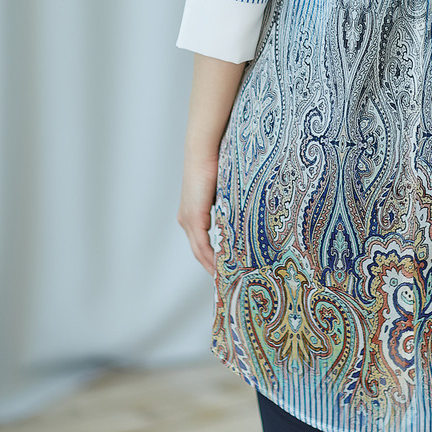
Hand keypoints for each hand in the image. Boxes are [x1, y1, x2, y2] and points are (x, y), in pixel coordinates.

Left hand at [177, 151, 218, 275]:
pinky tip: (221, 265)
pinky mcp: (194, 217)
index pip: (201, 243)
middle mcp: (187, 220)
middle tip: (228, 280)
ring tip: (227, 277)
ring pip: (200, 251)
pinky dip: (211, 257)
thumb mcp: (224, 191)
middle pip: (199, 251)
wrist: (203, 152)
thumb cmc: (216, 164)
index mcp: (192, 214)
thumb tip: (244, 215)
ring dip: (212, 265)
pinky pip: (202, 244)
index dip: (211, 258)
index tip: (225, 269)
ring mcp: (188, 220)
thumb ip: (229, 206)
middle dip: (213, 266)